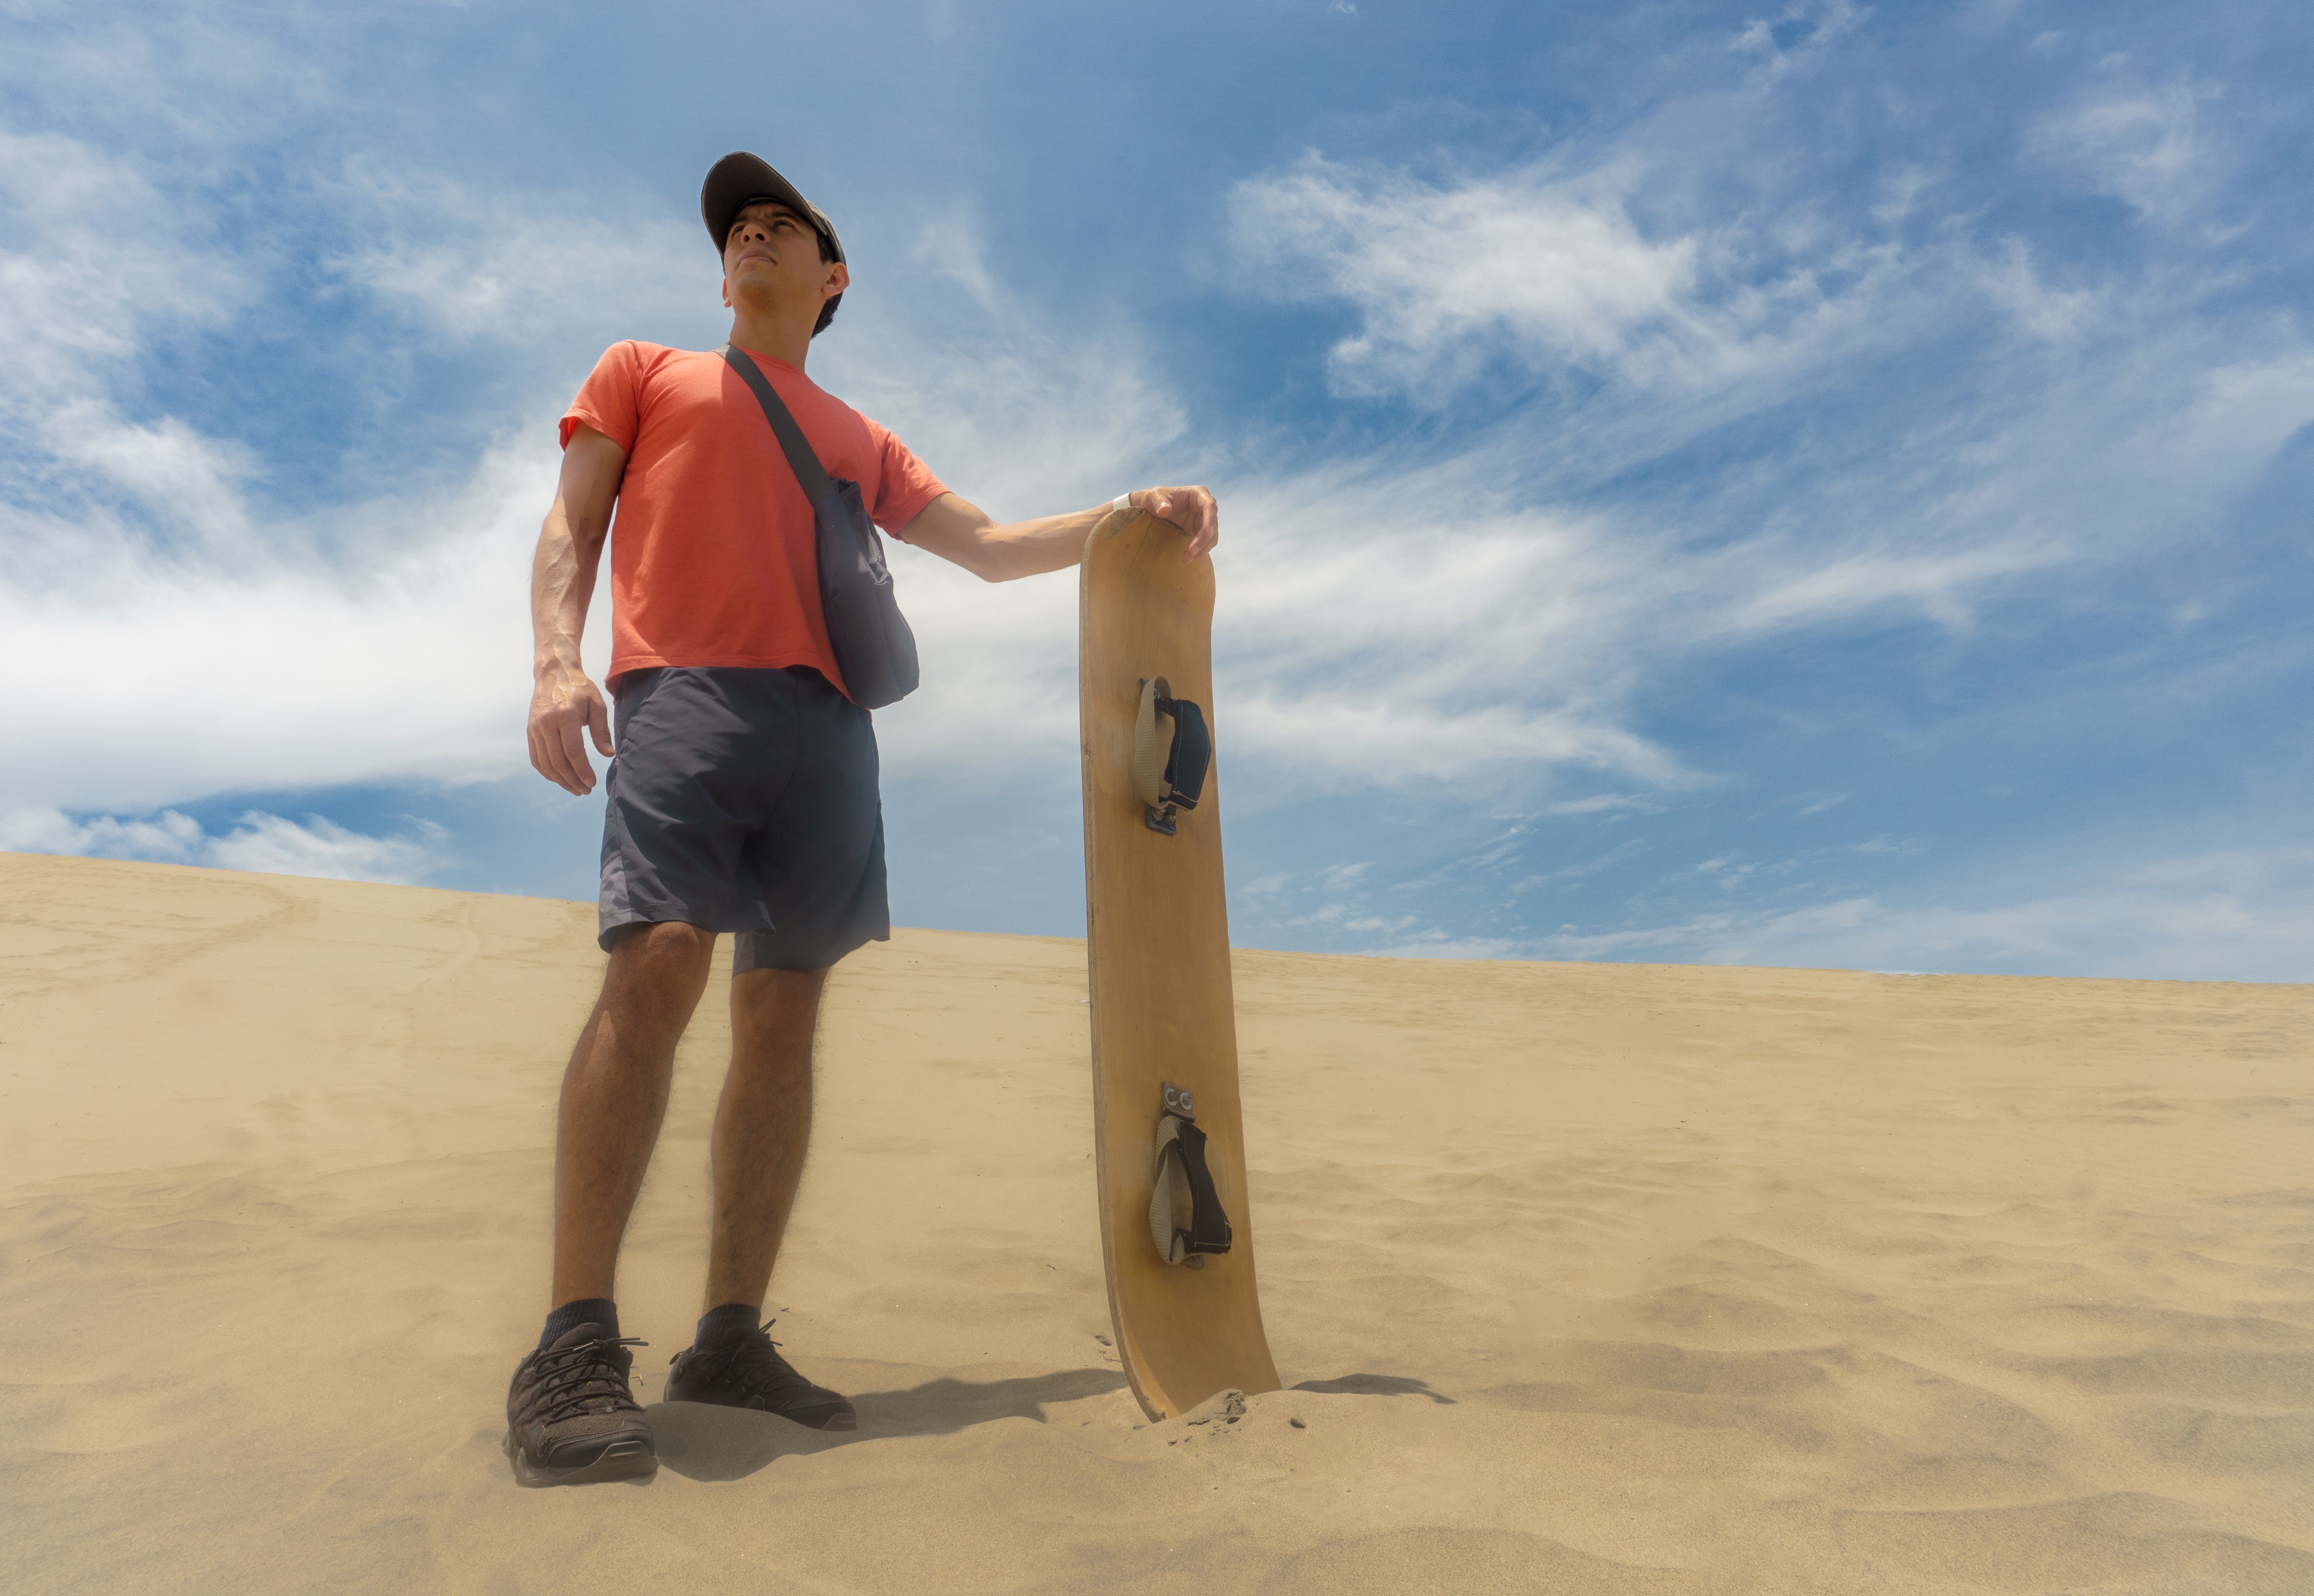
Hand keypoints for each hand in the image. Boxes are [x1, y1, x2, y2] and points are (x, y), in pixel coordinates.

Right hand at [529, 665, 612, 794]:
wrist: (554, 673)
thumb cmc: (580, 688)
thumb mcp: (596, 704)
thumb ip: (602, 730)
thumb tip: (608, 755)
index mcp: (565, 715)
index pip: (573, 750)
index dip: (582, 770)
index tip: (592, 783)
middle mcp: (546, 723)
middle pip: (558, 761)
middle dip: (572, 780)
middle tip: (585, 790)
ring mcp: (535, 728)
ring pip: (545, 763)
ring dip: (560, 780)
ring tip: (575, 789)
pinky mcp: (530, 731)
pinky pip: (536, 758)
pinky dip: (547, 772)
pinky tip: (559, 779)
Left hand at [1130, 485, 1218, 561]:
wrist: (1151, 509)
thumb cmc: (1153, 498)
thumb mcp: (1152, 497)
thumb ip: (1158, 502)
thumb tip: (1165, 510)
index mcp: (1197, 494)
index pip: (1210, 506)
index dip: (1210, 519)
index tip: (1207, 532)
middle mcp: (1204, 507)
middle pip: (1212, 524)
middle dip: (1204, 540)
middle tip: (1191, 552)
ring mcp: (1203, 520)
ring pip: (1211, 537)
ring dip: (1202, 549)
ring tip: (1186, 558)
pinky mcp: (1199, 531)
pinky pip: (1205, 543)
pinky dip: (1198, 551)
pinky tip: (1187, 558)